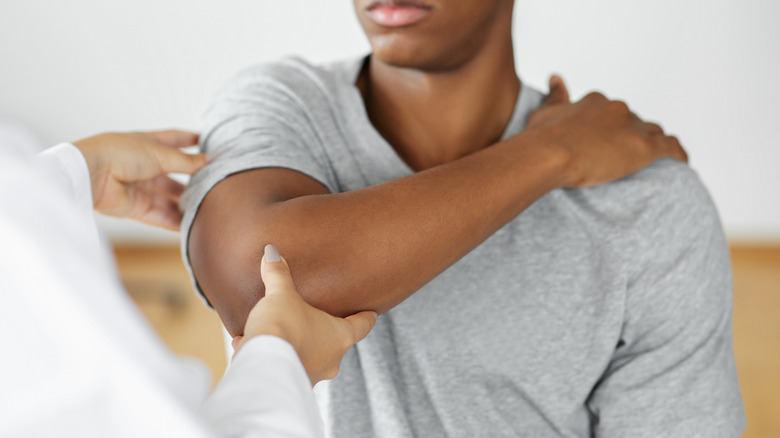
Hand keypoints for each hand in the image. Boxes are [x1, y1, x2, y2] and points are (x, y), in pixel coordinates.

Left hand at [73, 130, 206, 229]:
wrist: (91, 173)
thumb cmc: (120, 153)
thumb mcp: (161, 154)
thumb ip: (189, 161)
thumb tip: (215, 158)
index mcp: (148, 144)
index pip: (174, 140)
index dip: (190, 141)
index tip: (207, 142)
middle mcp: (145, 165)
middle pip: (175, 174)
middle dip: (193, 179)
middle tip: (216, 184)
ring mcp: (140, 187)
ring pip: (169, 197)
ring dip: (186, 203)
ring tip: (208, 207)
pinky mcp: (135, 207)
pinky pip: (159, 215)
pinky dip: (174, 221)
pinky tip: (192, 225)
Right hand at [233, 245, 377, 385]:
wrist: (261, 367)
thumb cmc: (282, 328)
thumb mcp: (281, 295)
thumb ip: (279, 275)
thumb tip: (272, 253)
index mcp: (339, 337)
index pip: (362, 325)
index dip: (367, 318)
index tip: (373, 314)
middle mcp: (331, 360)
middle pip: (335, 342)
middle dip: (325, 331)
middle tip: (321, 320)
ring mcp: (312, 375)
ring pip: (308, 356)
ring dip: (295, 344)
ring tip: (279, 332)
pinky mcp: (289, 384)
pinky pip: (283, 366)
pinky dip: (270, 355)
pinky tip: (249, 346)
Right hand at [528, 75, 687, 187]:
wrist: (547, 154)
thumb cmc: (540, 138)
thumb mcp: (543, 112)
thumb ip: (555, 96)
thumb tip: (556, 78)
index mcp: (596, 102)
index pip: (612, 112)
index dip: (612, 127)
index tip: (607, 140)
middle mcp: (617, 109)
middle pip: (635, 122)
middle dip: (632, 135)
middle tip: (624, 156)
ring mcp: (631, 127)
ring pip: (653, 132)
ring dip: (654, 143)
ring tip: (654, 159)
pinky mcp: (643, 147)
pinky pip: (670, 147)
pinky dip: (678, 153)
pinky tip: (681, 161)